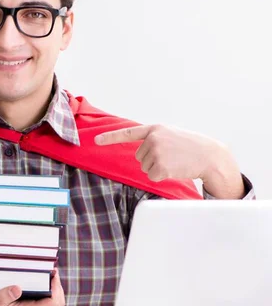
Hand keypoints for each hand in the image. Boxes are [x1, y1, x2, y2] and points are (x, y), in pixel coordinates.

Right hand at [0, 268, 65, 305]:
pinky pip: (44, 305)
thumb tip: (17, 288)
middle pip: (57, 304)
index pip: (53, 303)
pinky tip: (40, 284)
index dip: (57, 287)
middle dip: (58, 287)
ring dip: (53, 290)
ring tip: (47, 276)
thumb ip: (4, 295)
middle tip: (51, 272)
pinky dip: (46, 294)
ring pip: (52, 305)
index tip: (52, 273)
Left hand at [94, 124, 243, 197]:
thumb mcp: (170, 134)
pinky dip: (162, 176)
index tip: (95, 140)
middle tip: (171, 156)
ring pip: (145, 168)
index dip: (110, 137)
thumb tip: (139, 153)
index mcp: (154, 129)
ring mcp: (157, 152)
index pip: (128, 133)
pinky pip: (152, 176)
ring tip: (175, 161)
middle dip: (153, 159)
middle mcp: (153, 139)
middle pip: (139, 157)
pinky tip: (175, 169)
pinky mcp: (161, 167)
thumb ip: (153, 138)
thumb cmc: (190, 146)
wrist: (210, 155)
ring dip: (158, 168)